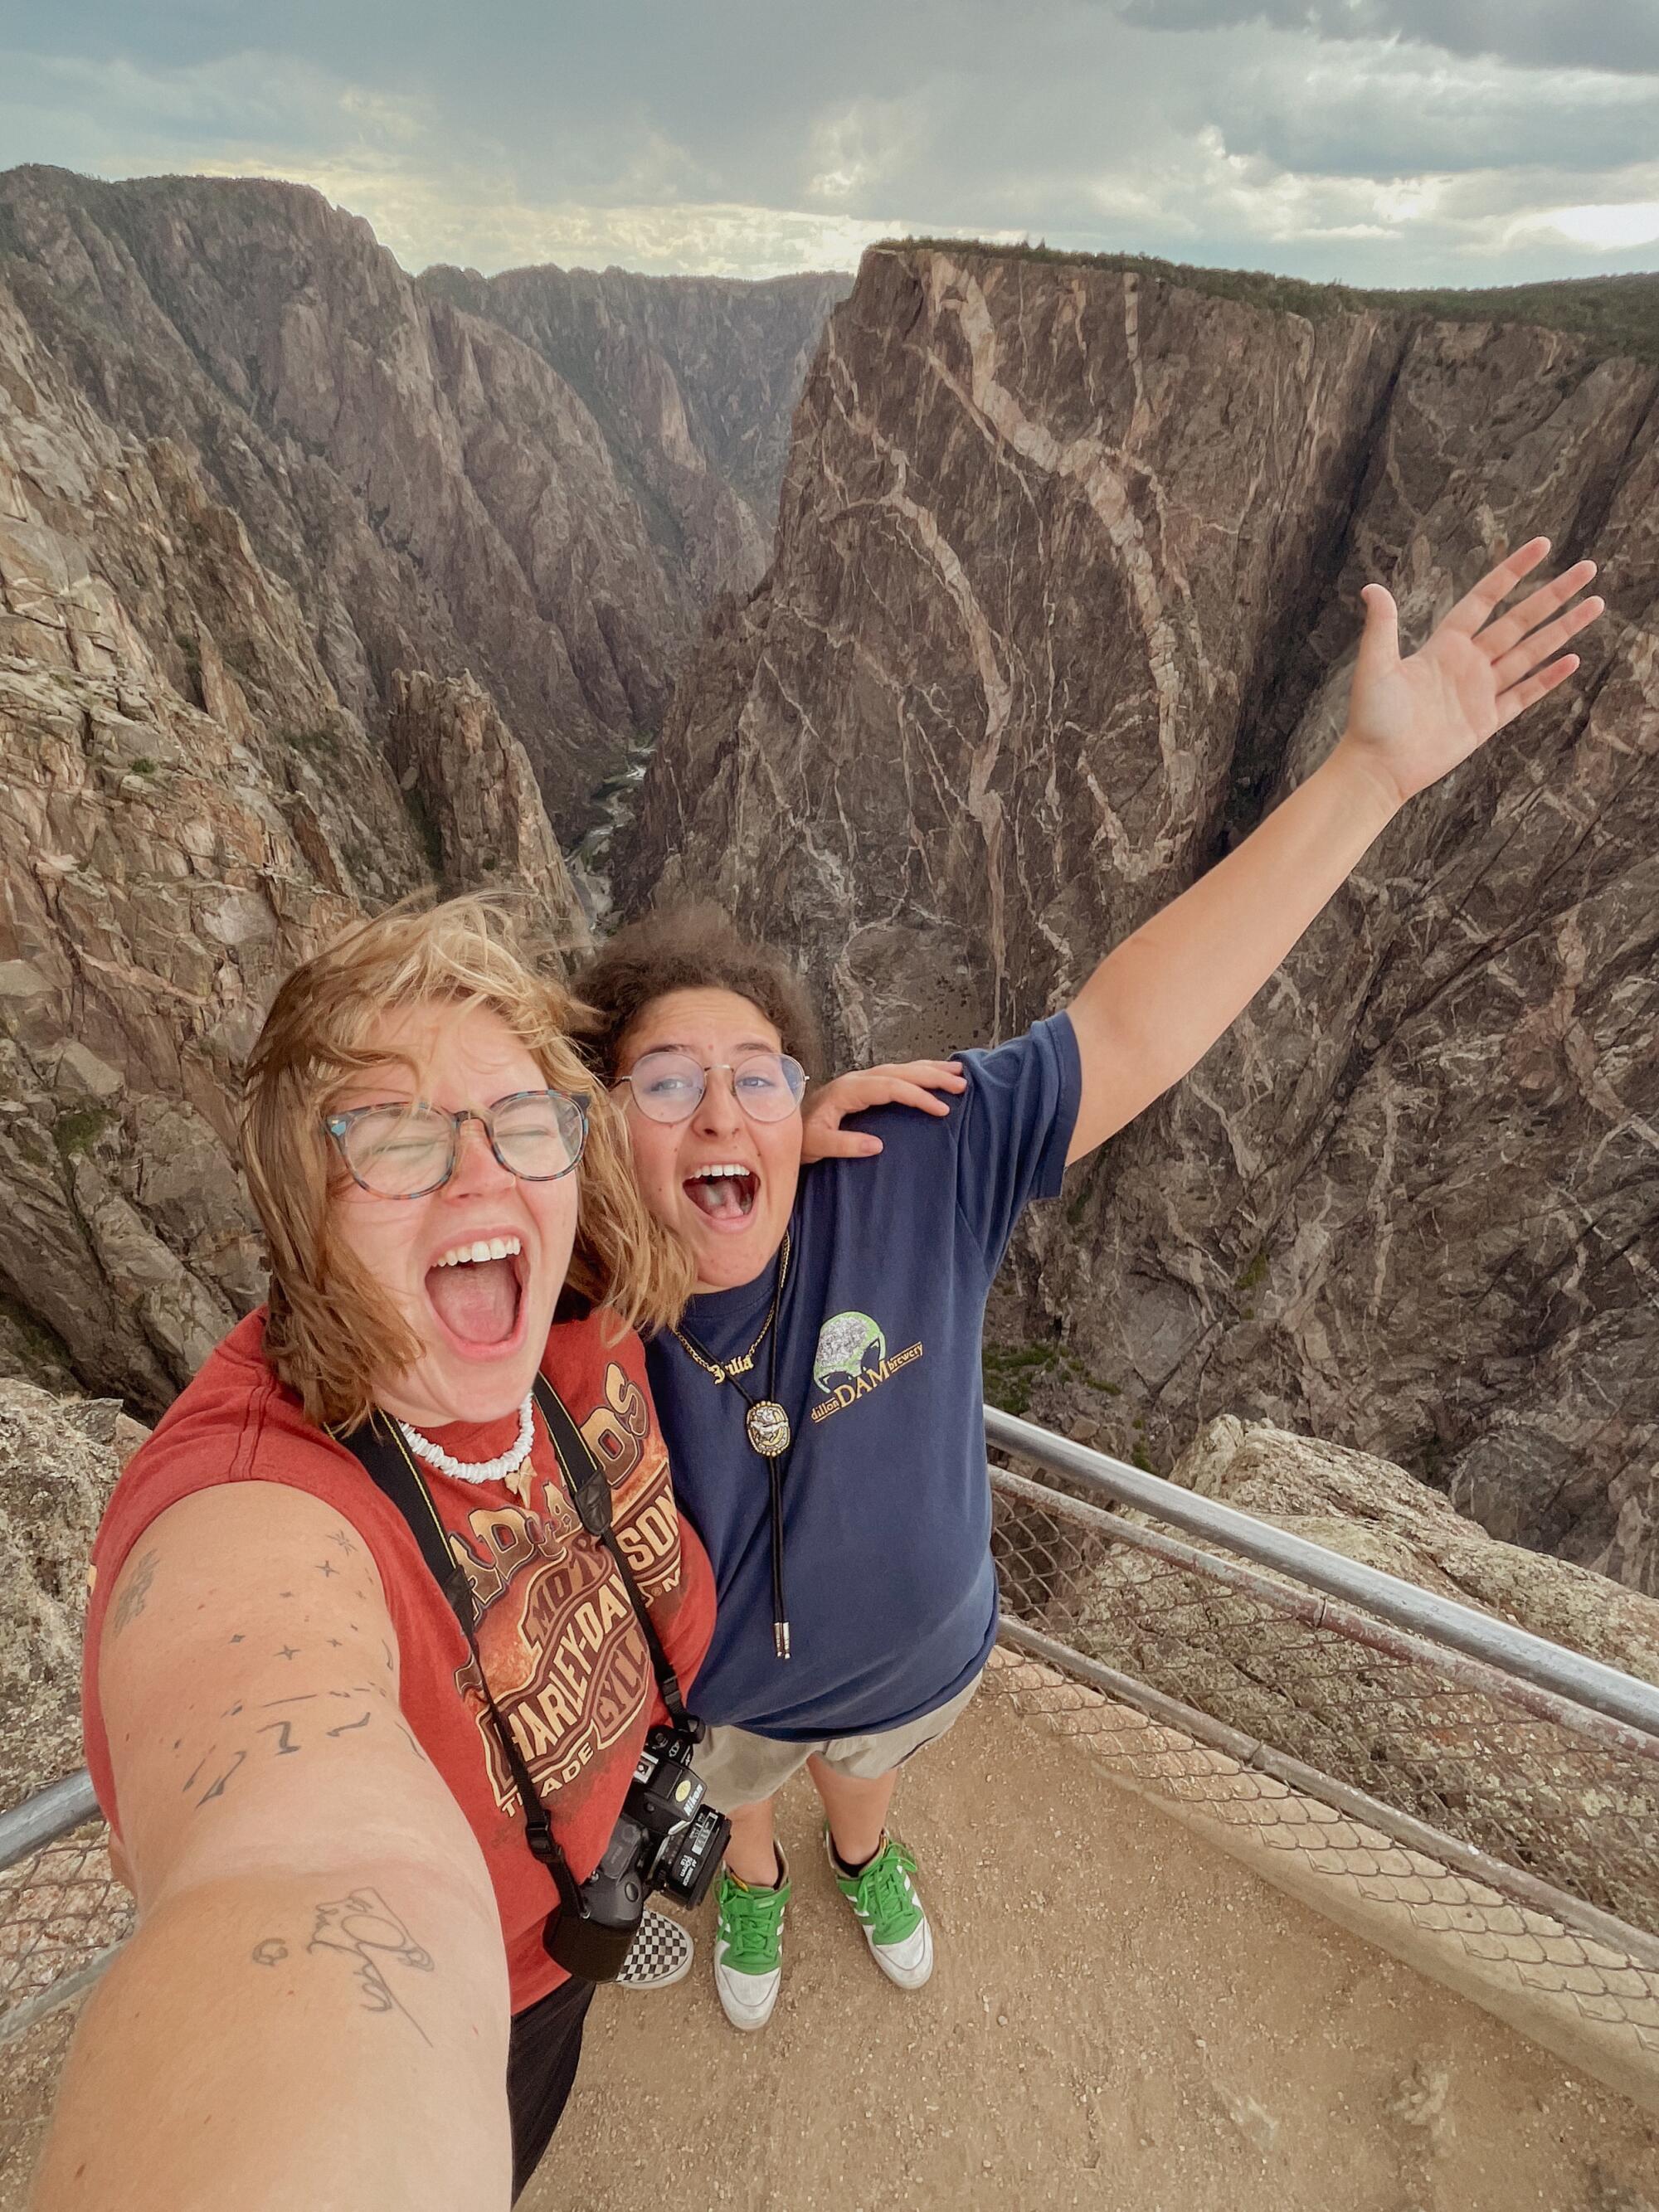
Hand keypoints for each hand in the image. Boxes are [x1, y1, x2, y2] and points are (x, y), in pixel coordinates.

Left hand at [801, 1059, 966, 1160]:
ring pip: (901, 1069)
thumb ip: (844, 1145)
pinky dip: (917, 1073)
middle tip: (962, 1083)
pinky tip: (931, 1075)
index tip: (942, 1109)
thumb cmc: (798, 1136)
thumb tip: (878, 1145)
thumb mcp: (817, 1144)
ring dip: (929, 1070)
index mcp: (849, 1090)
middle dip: (933, 1076)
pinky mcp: (862, 1087)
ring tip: (958, 1071)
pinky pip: (896, 1075)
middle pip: (901, 1072)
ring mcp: (860, 1081)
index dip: (918, 1096)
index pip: (891, 1087)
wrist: (781, 1125)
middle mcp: (857, 1080)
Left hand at [1336, 538, 1602, 809]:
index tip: (1542, 546)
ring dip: (1563, 629)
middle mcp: (1468, 663)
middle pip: (1520, 620)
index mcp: (1444, 645)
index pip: (1486, 599)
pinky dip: (1548, 678)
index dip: (1513, 572)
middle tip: (1587, 569)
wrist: (1378, 768)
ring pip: (1531, 653)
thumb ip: (1381, 627)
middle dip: (1554, 595)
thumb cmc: (1371, 718)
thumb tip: (1372, 588)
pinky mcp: (1487, 721)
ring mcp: (1480, 692)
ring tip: (1595, 605)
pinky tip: (1573, 659)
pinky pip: (1524, 695)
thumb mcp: (1375, 666)